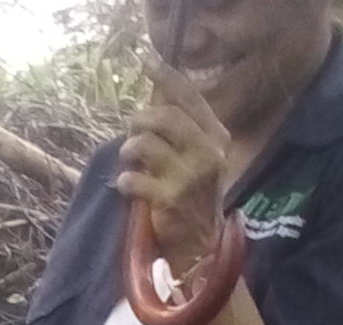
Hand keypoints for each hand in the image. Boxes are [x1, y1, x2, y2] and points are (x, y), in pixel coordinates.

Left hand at [116, 59, 237, 272]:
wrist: (200, 245)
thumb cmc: (193, 196)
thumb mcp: (197, 157)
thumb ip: (181, 128)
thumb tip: (155, 94)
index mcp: (217, 137)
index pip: (190, 98)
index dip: (167, 78)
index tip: (148, 62)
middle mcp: (209, 152)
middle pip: (164, 116)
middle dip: (139, 121)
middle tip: (133, 133)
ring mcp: (190, 176)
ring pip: (145, 143)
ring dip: (129, 149)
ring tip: (130, 160)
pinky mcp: (170, 199)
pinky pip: (134, 177)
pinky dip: (125, 180)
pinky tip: (129, 186)